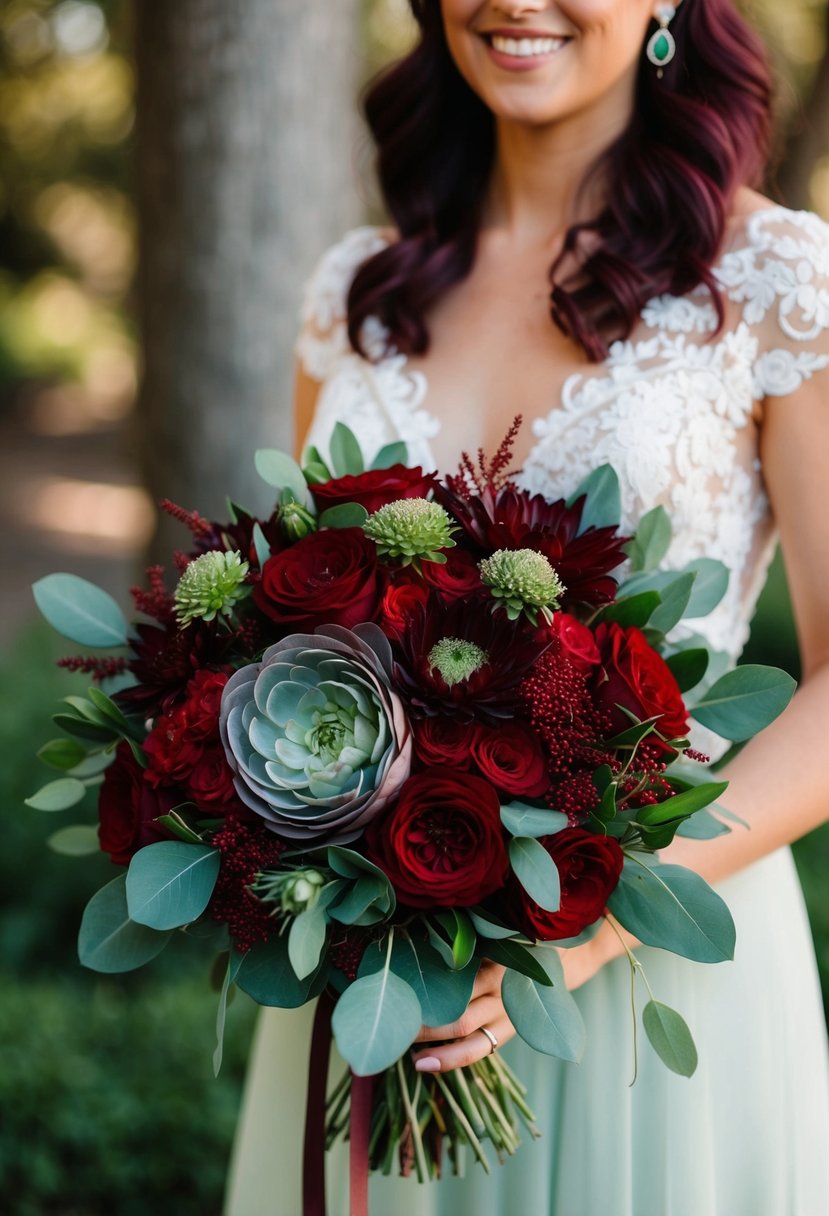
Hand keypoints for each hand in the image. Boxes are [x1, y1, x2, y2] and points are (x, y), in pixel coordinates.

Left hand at [410, 923, 631, 1073]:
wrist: (575, 954)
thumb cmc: (527, 931)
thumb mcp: (503, 926)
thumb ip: (472, 933)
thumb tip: (423, 933)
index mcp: (499, 962)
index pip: (456, 985)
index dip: (426, 994)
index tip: (397, 994)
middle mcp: (504, 992)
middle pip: (458, 1018)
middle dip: (423, 1028)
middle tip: (393, 1029)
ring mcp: (510, 1014)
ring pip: (470, 1041)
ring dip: (439, 1053)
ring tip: (413, 1061)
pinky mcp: (513, 1028)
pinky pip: (484, 1049)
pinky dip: (457, 1059)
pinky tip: (432, 1062)